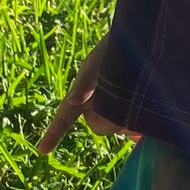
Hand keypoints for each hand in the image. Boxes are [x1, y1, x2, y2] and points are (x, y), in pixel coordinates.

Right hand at [37, 36, 140, 154]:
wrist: (147, 38)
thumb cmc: (121, 43)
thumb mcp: (101, 58)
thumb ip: (87, 81)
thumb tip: (72, 101)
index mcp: (85, 93)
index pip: (65, 115)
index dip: (53, 133)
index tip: (42, 151)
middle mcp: (98, 102)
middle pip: (98, 126)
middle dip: (113, 121)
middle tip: (129, 103)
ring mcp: (116, 105)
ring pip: (117, 125)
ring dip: (130, 120)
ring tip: (143, 100)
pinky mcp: (134, 106)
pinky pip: (133, 125)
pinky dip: (139, 127)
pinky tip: (148, 127)